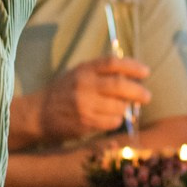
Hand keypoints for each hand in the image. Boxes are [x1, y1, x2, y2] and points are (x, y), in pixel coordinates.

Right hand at [36, 57, 151, 142]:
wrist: (38, 113)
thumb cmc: (63, 91)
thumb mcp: (77, 73)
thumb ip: (100, 72)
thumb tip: (131, 74)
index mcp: (83, 70)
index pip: (113, 63)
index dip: (133, 67)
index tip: (146, 72)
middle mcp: (84, 86)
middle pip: (120, 86)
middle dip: (138, 92)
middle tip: (147, 96)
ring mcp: (84, 105)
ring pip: (119, 107)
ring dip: (125, 108)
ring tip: (120, 107)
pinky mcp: (85, 123)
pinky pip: (111, 122)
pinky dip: (116, 120)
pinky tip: (110, 118)